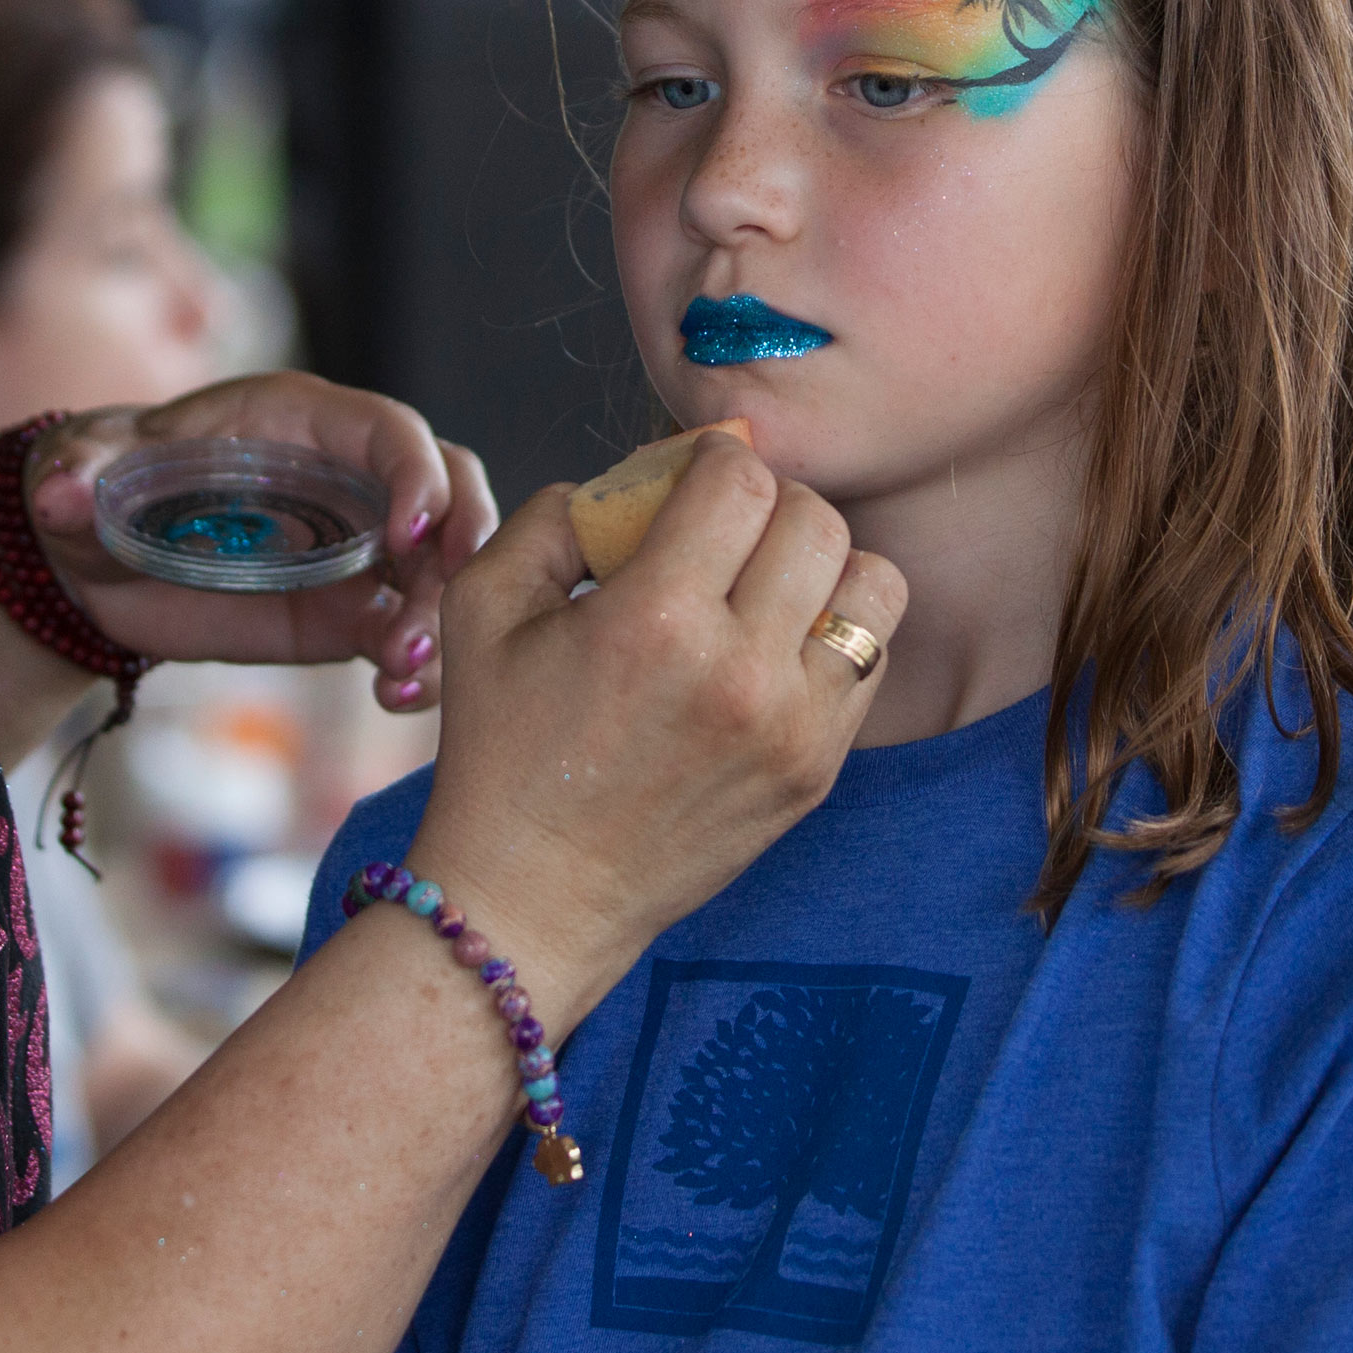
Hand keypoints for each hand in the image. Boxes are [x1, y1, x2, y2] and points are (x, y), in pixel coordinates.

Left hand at [24, 373, 497, 708]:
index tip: (409, 533)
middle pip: (451, 490)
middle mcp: (349, 477)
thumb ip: (77, 475)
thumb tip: (62, 492)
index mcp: (299, 422)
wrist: (96, 563)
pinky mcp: (351, 611)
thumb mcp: (82, 473)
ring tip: (406, 673)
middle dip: (465, 543)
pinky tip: (395, 698)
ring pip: (444, 565)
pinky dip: (420, 664)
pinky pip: (410, 629)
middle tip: (443, 610)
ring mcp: (360, 546)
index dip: (415, 474)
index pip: (389, 431)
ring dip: (445, 616)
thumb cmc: (100, 485)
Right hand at [392, 433, 903, 1030]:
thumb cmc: (500, 749)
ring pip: (872, 584)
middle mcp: (738, 671)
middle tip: (726, 525)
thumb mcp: (480, 607)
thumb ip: (553, 515)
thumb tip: (636, 475)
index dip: (717, 456)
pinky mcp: (817, 771)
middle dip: (771, 501)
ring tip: (768, 582)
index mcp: (653, 619)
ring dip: (822, 564)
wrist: (535, 897)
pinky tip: (772, 646)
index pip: (742, 481)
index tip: (692, 474)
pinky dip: (831, 634)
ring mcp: (792, 728)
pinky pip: (868, 661)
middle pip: (817, 519)